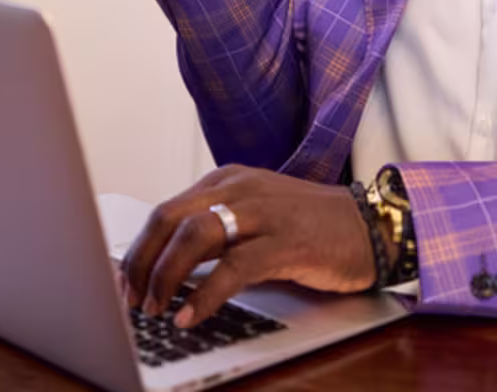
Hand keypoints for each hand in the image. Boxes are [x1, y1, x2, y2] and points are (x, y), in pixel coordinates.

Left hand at [119, 166, 375, 328]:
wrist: (371, 226)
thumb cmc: (311, 226)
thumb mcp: (255, 217)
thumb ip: (217, 231)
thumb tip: (168, 268)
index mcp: (227, 180)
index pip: (166, 210)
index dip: (139, 249)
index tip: (125, 281)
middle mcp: (239, 189)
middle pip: (169, 218)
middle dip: (142, 262)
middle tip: (131, 298)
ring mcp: (263, 212)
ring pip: (194, 237)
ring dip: (165, 277)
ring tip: (156, 309)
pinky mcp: (285, 241)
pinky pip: (233, 267)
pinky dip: (204, 295)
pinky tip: (190, 316)